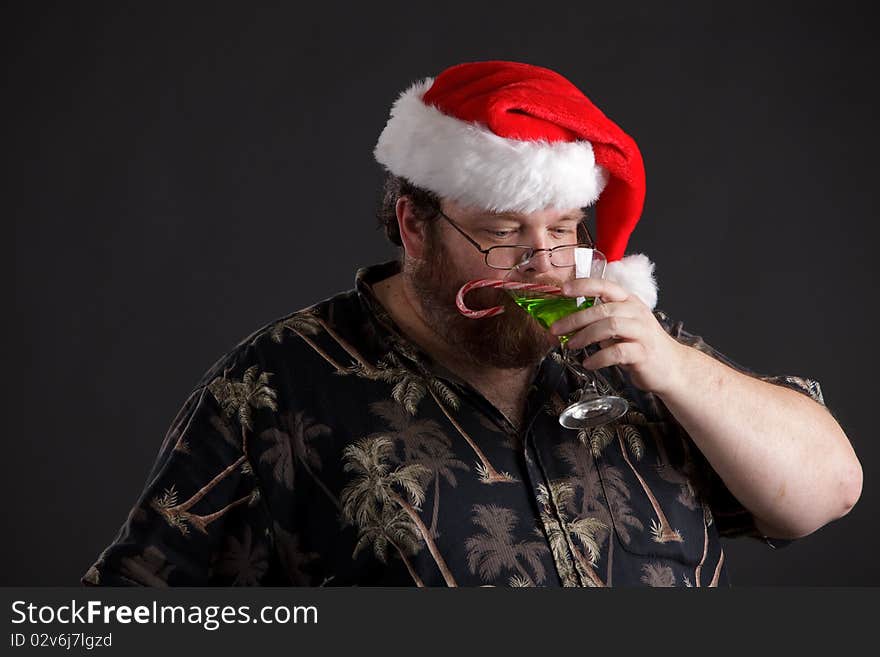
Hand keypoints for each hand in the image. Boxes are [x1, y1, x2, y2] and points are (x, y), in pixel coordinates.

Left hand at [549, 278, 685, 394]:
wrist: (671, 367)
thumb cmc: (640, 345)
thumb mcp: (621, 326)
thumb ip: (600, 321)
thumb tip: (567, 322)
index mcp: (629, 301)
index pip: (605, 286)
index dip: (583, 285)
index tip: (563, 290)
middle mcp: (636, 312)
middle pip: (603, 309)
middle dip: (575, 319)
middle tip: (556, 329)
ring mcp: (642, 332)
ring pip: (610, 326)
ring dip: (585, 336)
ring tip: (571, 345)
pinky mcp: (644, 352)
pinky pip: (617, 352)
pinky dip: (599, 358)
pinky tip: (589, 363)